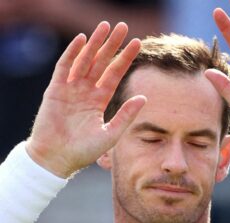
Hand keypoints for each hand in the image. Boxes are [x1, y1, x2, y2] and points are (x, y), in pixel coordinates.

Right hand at [26, 22, 145, 177]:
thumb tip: (144, 98)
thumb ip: (126, 116)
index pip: (115, 74)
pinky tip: (83, 40)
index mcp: (99, 101)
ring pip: (84, 61)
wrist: (57, 159)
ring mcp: (70, 89)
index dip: (125, 59)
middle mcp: (86, 92)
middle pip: (101, 63)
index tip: (138, 43)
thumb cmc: (84, 151)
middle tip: (123, 27)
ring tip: (105, 27)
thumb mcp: (111, 134)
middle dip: (111, 45)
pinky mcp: (55, 90)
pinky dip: (72, 54)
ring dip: (94, 44)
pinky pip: (64, 68)